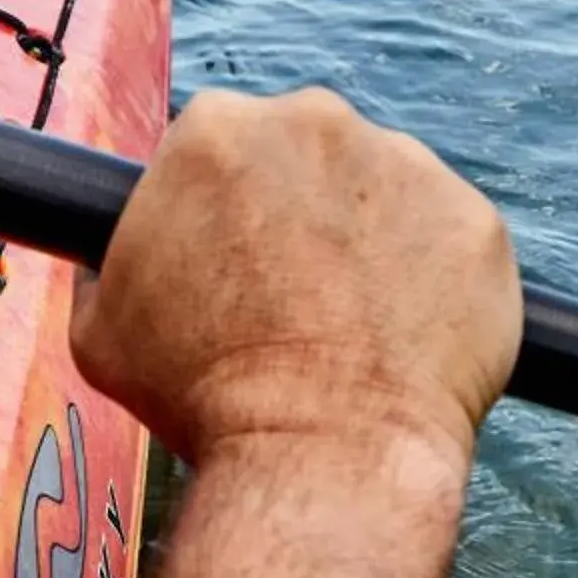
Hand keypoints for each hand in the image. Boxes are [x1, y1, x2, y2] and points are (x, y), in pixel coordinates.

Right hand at [72, 88, 519, 472]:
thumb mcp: (99, 329)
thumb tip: (106, 255)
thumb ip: (106, 265)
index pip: (221, 147)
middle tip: (292, 295)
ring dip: (372, 238)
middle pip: (307, 155)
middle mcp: (316, 121)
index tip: (231, 260)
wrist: (318, 456)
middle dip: (300, 210)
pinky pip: (451, 240)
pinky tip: (408, 336)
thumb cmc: (200, 399)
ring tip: (354, 325)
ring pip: (384, 190)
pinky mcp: (478, 219)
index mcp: (216, 129)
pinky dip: (436, 280)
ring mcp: (409, 164)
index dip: (222, 207)